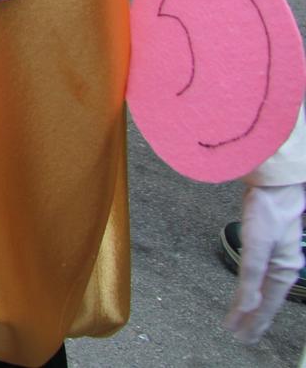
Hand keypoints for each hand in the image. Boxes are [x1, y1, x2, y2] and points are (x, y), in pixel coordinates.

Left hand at [225, 183, 302, 343]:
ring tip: (243, 322)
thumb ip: (251, 274)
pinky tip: (251, 294)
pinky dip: (254, 290)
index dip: (253, 320)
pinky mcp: (271, 248)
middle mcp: (284, 268)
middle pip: (267, 301)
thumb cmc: (267, 213)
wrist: (274, 186)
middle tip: (242, 338)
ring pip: (265, 290)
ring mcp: (278, 259)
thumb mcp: (256, 244)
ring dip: (254, 307)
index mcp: (284, 270)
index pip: (266, 304)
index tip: (240, 335)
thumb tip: (247, 304)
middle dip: (255, 320)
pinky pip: (263, 277)